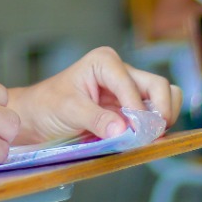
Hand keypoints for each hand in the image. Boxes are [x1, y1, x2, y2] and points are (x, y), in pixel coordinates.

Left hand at [7, 46, 181, 145]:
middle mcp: (121, 71)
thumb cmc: (47, 106)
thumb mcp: (68, 110)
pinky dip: (157, 125)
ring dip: (163, 118)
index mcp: (105, 62)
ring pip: (165, 97)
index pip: (133, 85)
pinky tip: (144, 138)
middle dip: (160, 112)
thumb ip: (96, 119)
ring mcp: (129, 89)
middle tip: (152, 136)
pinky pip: (155, 113)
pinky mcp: (131, 107)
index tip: (136, 134)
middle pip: (159, 86)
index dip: (138, 110)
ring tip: (150, 137)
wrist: (36, 116)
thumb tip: (123, 130)